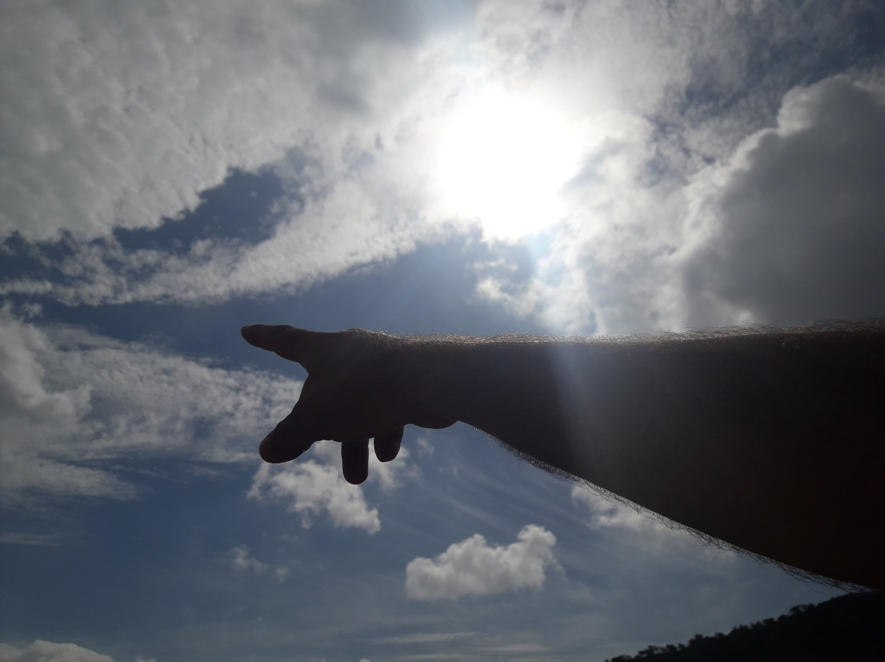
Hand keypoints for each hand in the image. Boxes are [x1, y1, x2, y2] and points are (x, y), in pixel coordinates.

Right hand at [241, 325, 454, 483]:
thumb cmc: (364, 393)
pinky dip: (384, 431)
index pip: (286, 340)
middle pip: (326, 392)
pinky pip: (388, 408)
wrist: (430, 381)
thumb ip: (290, 436)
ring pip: (360, 406)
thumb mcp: (317, 420)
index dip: (264, 338)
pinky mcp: (409, 379)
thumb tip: (265, 451)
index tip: (247, 330)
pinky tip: (388, 455)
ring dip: (355, 442)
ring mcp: (383, 363)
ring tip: (358, 478)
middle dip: (322, 429)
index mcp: (324, 349)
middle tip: (313, 450)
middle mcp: (353, 351)